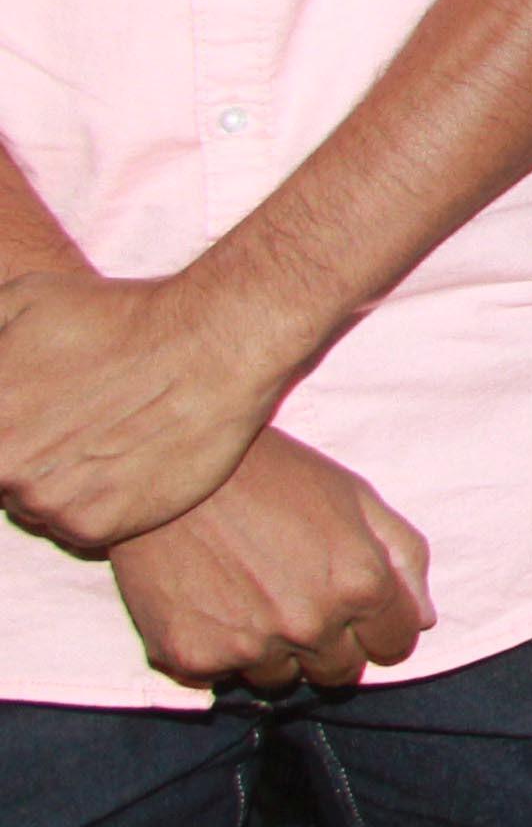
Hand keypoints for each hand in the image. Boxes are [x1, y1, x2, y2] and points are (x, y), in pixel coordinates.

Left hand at [0, 267, 302, 556]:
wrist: (214, 345)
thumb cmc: (123, 315)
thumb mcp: (24, 297)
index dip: (14, 424)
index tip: (48, 410)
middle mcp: (3, 465)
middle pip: (3, 476)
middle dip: (31, 452)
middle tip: (79, 421)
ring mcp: (46, 500)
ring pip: (35, 505)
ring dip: (61, 481)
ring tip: (108, 440)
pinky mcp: (94, 526)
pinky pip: (77, 530)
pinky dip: (98, 504)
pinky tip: (128, 465)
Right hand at [104, 431, 432, 692]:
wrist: (166, 471)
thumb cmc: (271, 476)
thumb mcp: (355, 496)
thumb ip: (403, 558)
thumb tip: (422, 621)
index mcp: (360, 584)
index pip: (395, 645)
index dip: (380, 628)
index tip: (358, 613)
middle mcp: (309, 623)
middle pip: (339, 672)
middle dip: (330, 645)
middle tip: (299, 601)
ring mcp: (249, 646)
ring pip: (279, 679)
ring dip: (273, 652)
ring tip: (250, 597)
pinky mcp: (191, 658)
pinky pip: (220, 677)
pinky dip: (218, 651)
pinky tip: (210, 604)